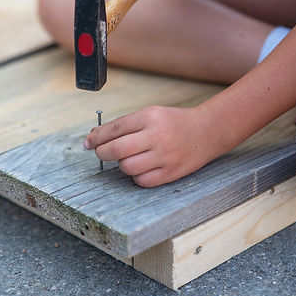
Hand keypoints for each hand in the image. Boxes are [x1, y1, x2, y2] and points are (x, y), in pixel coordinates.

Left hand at [83, 105, 220, 186]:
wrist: (207, 131)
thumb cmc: (173, 122)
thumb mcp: (151, 114)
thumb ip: (125, 125)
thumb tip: (94, 137)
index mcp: (149, 117)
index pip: (114, 129)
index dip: (96, 138)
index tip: (88, 143)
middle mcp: (157, 136)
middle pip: (117, 149)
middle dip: (102, 153)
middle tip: (101, 153)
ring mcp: (165, 156)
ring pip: (127, 167)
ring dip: (121, 164)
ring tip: (127, 158)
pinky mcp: (171, 172)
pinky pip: (142, 181)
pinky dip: (136, 176)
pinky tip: (140, 168)